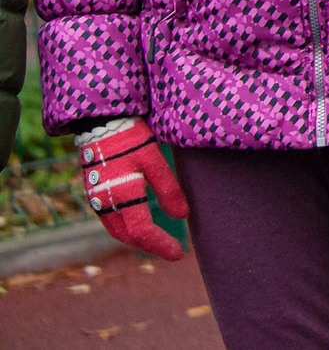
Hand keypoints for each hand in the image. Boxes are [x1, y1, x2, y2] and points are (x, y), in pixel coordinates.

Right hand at [77, 118, 189, 260]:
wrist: (101, 123)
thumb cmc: (131, 139)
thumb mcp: (154, 161)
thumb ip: (168, 189)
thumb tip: (183, 216)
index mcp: (121, 196)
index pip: (141, 232)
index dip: (160, 245)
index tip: (178, 253)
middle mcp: (105, 203)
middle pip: (127, 236)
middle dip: (150, 246)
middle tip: (172, 250)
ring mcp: (97, 199)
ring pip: (117, 230)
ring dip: (137, 239)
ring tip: (159, 242)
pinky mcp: (95, 193)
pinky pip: (111, 219)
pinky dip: (127, 227)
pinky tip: (140, 225)